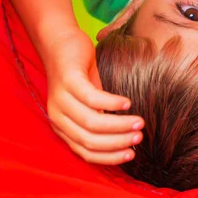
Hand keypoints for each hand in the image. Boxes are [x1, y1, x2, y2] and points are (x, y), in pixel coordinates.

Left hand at [42, 28, 143, 164]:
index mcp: (62, 127)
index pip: (86, 152)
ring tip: (139, 122)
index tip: (132, 154)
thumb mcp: (89, 101)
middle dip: (118, 143)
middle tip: (139, 137)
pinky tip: (127, 103)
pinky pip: (92, 98)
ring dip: (119, 125)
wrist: (59, 41)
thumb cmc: (79, 72)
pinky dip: (112, 103)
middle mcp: (58, 117)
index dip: (109, 157)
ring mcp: (61, 99)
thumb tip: (126, 137)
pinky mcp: (69, 80)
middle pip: (89, 140)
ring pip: (92, 122)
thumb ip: (101, 119)